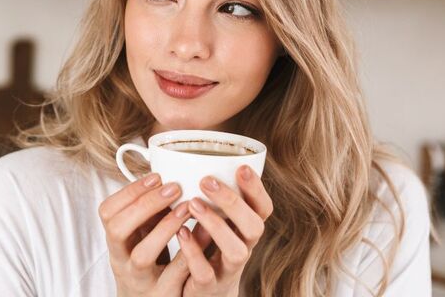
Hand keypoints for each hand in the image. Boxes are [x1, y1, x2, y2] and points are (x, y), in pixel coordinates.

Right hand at [99, 173, 191, 296]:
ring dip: (165, 228)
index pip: (107, 212)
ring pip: (143, 255)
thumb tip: (167, 177)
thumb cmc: (148, 264)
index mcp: (116, 242)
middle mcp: (122, 261)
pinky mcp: (163, 294)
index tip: (156, 177)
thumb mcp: (139, 238)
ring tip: (187, 208)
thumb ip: (148, 213)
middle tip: (173, 188)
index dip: (129, 192)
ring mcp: (141, 280)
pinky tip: (203, 235)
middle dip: (145, 205)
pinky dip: (188, 253)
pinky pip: (174, 275)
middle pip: (118, 231)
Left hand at [177, 165, 273, 296]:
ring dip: (216, 225)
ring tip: (192, 204)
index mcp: (246, 228)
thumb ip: (211, 197)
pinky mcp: (208, 286)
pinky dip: (194, 252)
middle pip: (254, 227)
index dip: (257, 189)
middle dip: (233, 202)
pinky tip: (181, 233)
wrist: (204, 291)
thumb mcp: (216, 220)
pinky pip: (205, 273)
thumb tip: (191, 159)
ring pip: (236, 251)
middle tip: (208, 181)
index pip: (263, 208)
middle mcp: (243, 247)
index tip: (241, 167)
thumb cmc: (207, 246)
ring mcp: (228, 269)